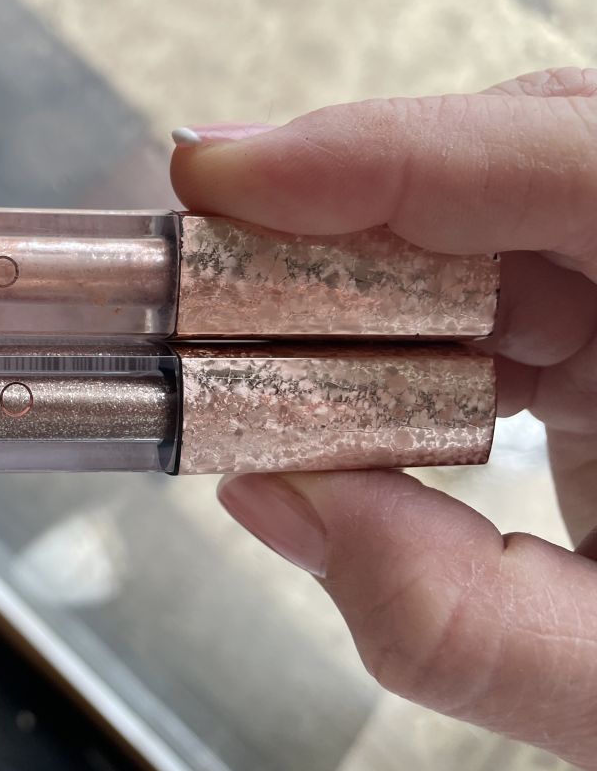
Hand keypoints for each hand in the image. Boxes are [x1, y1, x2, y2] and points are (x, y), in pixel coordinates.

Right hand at [171, 67, 596, 769]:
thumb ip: (445, 614)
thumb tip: (275, 497)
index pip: (574, 164)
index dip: (386, 155)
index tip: (226, 176)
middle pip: (513, 162)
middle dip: (343, 202)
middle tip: (209, 248)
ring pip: (486, 213)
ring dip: (352, 263)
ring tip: (245, 317)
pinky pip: (486, 274)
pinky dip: (386, 313)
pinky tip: (328, 359)